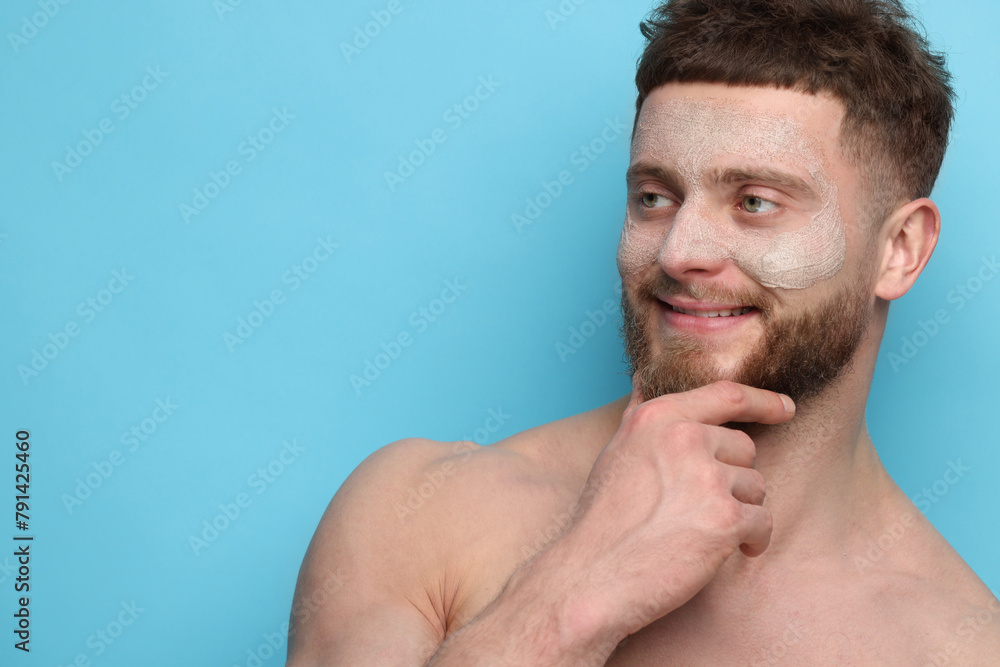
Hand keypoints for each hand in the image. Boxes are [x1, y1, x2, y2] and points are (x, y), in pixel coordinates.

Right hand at [553, 377, 794, 641]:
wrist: (590, 575)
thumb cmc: (601, 519)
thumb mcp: (616, 450)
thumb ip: (640, 414)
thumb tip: (644, 379)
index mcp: (657, 417)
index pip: (726, 395)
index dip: (762, 400)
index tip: (784, 407)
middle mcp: (684, 439)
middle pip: (743, 448)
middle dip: (731, 479)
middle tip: (698, 508)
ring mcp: (706, 477)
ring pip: (755, 486)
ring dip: (739, 511)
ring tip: (701, 532)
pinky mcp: (724, 519)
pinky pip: (762, 522)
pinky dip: (751, 540)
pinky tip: (726, 553)